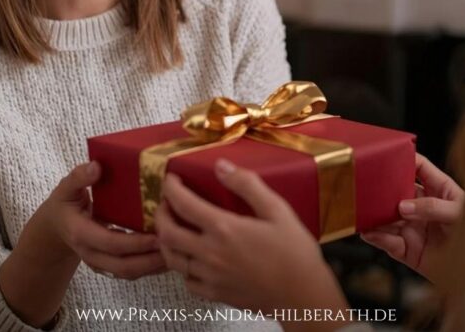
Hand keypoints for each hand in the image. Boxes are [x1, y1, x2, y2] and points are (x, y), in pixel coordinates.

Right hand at [23, 161, 165, 280]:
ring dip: (154, 266)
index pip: (110, 243)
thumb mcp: (66, 188)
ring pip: (130, 273)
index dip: (135, 242)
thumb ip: (79, 177)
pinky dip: (151, 267)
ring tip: (178, 251)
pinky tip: (170, 255)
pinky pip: (132, 272)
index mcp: (81, 234)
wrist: (55, 228)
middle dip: (151, 259)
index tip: (158, 234)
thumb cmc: (65, 204)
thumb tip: (96, 166)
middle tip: (176, 244)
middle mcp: (91, 254)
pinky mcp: (109, 266)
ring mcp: (100, 263)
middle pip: (124, 266)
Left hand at [155, 158, 347, 322]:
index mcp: (224, 229)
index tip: (171, 179)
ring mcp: (210, 276)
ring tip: (174, 227)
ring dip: (166, 240)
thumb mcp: (277, 210)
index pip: (183, 203)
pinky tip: (192, 258)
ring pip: (171, 258)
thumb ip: (247, 185)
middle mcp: (210, 253)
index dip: (171, 188)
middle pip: (167, 232)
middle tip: (167, 203)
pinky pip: (187, 281)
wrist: (304, 296)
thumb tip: (221, 166)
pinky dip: (183, 267)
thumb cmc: (295, 254)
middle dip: (160, 213)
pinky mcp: (215, 294)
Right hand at [360, 153, 463, 282]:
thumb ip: (433, 207)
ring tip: (364, 212)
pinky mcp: (408, 250)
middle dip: (382, 189)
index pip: (419, 167)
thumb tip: (404, 206)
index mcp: (439, 190)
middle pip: (396, 192)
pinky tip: (370, 232)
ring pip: (388, 218)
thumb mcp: (460, 213)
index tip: (388, 153)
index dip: (405, 158)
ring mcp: (413, 228)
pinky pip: (388, 242)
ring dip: (375, 215)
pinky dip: (377, 237)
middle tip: (368, 186)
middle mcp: (422, 208)